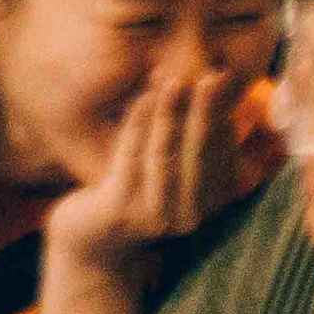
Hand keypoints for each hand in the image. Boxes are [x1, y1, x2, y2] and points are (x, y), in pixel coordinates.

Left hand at [43, 69, 273, 278]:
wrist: (90, 236)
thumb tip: (223, 103)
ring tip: (175, 81)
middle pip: (199, 158)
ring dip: (171, 118)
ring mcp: (153, 215)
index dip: (222, 119)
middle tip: (212, 77)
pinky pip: (131, 160)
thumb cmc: (134, 190)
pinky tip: (142, 98)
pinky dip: (138, 126)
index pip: (222, 158)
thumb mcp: (170, 171)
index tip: (223, 79)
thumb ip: (192, 146)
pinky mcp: (120, 209)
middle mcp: (186, 215)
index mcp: (203, 204)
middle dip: (206, 115)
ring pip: (165, 158)